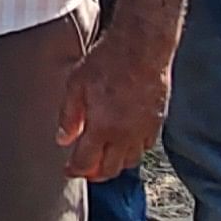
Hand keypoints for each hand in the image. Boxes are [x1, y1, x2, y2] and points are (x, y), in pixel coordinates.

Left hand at [57, 32, 169, 179]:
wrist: (143, 46)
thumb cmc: (109, 60)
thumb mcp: (76, 84)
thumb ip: (69, 116)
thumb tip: (63, 139)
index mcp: (102, 128)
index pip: (86, 163)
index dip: (75, 171)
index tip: (68, 170)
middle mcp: (125, 135)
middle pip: (110, 170)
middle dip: (95, 173)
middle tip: (85, 169)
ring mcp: (144, 130)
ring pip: (130, 162)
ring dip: (115, 164)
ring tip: (103, 157)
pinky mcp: (157, 121)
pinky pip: (145, 147)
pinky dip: (133, 150)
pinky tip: (124, 142)